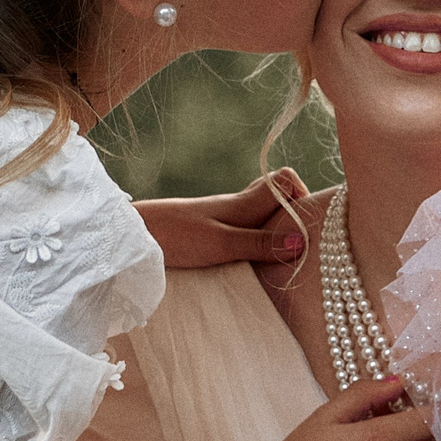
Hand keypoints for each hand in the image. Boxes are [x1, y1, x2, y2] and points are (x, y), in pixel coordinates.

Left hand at [137, 169, 309, 268]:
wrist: (130, 238)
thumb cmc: (174, 236)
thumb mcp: (221, 244)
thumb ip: (260, 243)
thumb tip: (302, 242)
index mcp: (243, 202)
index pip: (285, 179)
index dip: (302, 194)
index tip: (310, 224)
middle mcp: (237, 205)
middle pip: (277, 195)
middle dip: (293, 213)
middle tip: (302, 245)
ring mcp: (222, 218)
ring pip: (261, 213)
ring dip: (274, 230)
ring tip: (282, 257)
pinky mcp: (209, 231)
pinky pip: (244, 228)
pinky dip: (255, 239)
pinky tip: (253, 261)